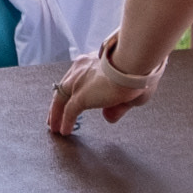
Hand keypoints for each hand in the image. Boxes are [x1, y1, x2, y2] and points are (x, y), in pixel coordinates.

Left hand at [46, 34, 163, 134]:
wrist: (134, 64)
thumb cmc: (139, 71)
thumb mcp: (128, 91)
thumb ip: (117, 106)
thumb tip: (108, 117)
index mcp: (92, 61)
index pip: (77, 76)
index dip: (73, 88)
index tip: (71, 97)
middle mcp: (81, 68)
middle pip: (63, 87)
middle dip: (58, 102)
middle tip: (54, 114)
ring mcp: (78, 82)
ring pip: (60, 99)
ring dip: (56, 114)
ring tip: (54, 126)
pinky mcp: (80, 96)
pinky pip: (69, 111)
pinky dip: (65, 122)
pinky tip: (64, 131)